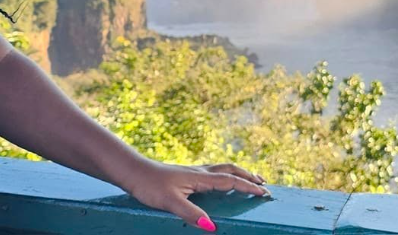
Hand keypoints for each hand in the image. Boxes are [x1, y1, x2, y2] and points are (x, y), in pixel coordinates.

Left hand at [120, 160, 271, 230]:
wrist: (133, 171)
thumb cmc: (150, 185)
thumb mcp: (171, 203)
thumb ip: (191, 214)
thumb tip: (212, 227)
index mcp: (201, 177)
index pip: (231, 181)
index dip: (248, 187)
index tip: (264, 193)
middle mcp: (200, 171)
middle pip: (231, 170)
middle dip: (248, 177)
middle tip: (264, 184)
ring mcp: (193, 171)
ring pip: (222, 169)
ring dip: (238, 174)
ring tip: (249, 179)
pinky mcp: (186, 174)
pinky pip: (213, 172)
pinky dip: (225, 175)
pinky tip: (219, 181)